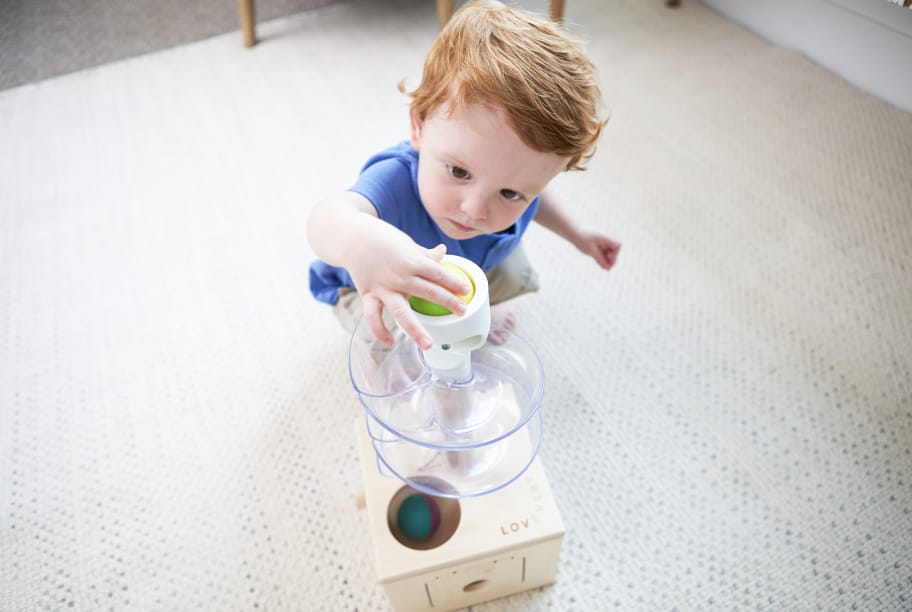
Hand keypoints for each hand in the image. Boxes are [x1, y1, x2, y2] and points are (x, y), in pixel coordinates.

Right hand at [346, 232, 471, 349]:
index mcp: (411, 260)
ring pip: (401, 312)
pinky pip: (373, 317)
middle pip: (428, 291)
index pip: (438, 273)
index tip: (467, 291)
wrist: (350, 236)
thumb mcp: (406, 242)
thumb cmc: (381, 238)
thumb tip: (443, 252)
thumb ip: (424, 254)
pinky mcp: (368, 295)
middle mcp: (399, 276)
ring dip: (416, 330)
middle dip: (447, 302)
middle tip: (462, 312)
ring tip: (429, 344)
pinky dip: (379, 331)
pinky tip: (390, 342)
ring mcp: (383, 288)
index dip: (454, 282)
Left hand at [576, 231, 620, 269]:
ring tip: (597, 259)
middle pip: (615, 251)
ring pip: (611, 254)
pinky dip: (602, 258)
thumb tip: (608, 268)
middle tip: (602, 264)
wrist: (574, 232)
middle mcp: (607, 240)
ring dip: (606, 260)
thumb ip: (600, 260)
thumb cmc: (582, 239)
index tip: (607, 256)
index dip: (615, 253)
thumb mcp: (591, 251)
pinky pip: (605, 255)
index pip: (618, 245)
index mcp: (606, 238)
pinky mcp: (601, 246)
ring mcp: (605, 243)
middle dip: (611, 259)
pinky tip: (595, 257)